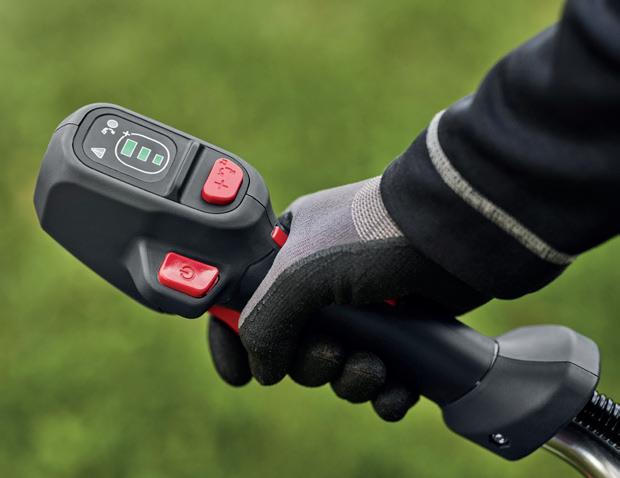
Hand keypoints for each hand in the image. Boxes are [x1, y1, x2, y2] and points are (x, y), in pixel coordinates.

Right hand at [208, 177, 488, 420]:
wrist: (450, 237)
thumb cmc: (371, 238)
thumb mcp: (299, 272)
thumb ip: (262, 321)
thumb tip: (262, 369)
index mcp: (289, 253)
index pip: (245, 301)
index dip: (235, 339)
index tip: (239, 374)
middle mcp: (323, 281)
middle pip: (294, 346)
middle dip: (311, 364)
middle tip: (332, 353)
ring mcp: (364, 306)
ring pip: (337, 367)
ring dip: (350, 381)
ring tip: (372, 367)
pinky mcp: (401, 328)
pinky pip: (380, 379)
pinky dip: (384, 393)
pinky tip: (394, 389)